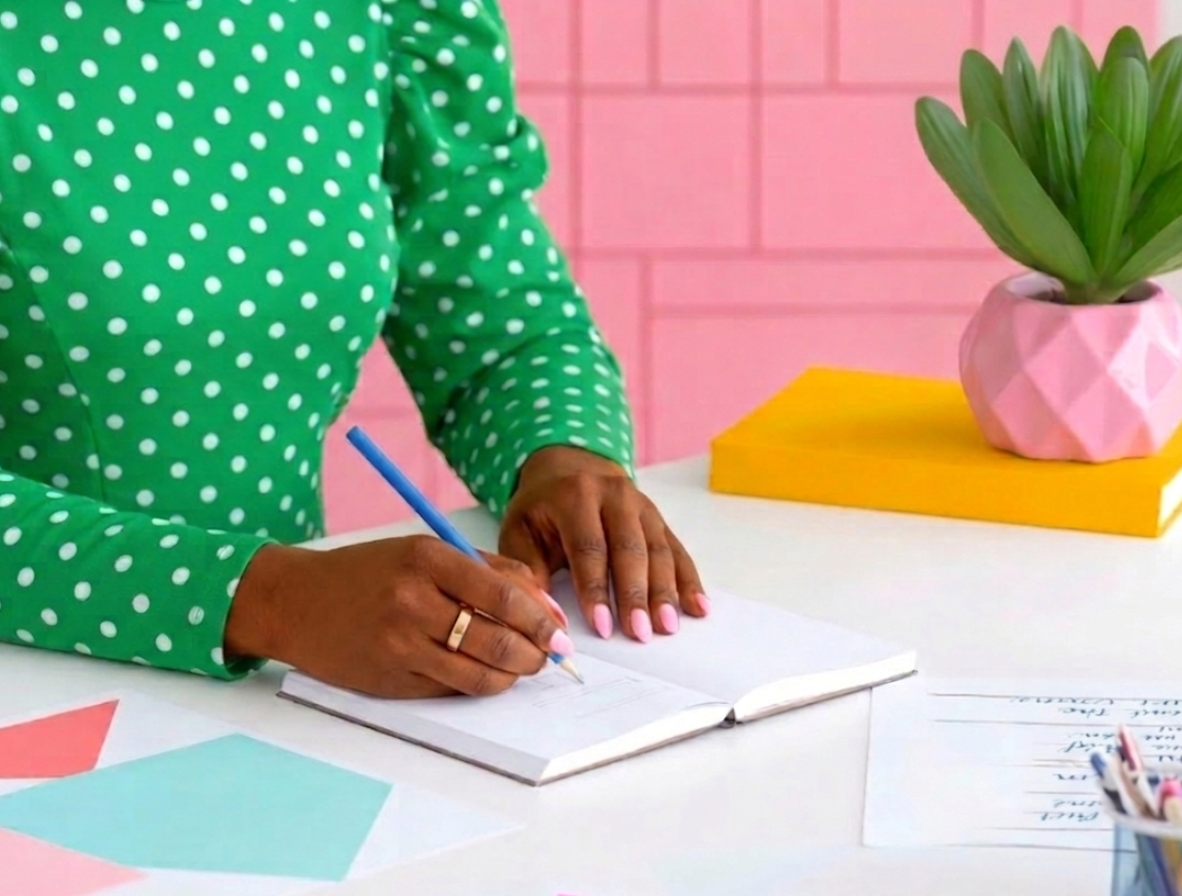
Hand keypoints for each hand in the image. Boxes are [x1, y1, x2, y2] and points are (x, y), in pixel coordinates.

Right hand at [226, 537, 573, 698]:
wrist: (294, 602)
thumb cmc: (367, 572)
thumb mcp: (423, 552)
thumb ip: (485, 570)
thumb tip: (543, 604)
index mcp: (427, 559)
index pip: (503, 592)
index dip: (541, 616)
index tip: (561, 629)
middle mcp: (413, 601)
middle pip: (498, 638)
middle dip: (536, 653)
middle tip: (550, 655)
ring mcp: (400, 645)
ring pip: (480, 673)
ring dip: (513, 675)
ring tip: (524, 666)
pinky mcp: (392, 680)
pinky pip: (452, 689)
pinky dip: (478, 684)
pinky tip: (485, 673)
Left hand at [499, 446, 708, 642]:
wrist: (568, 470)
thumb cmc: (540, 510)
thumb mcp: (519, 531)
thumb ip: (529, 570)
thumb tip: (545, 615)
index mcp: (575, 496)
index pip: (588, 547)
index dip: (595, 588)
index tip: (602, 626)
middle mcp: (614, 495)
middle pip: (629, 549)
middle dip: (636, 594)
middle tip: (640, 633)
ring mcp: (642, 505)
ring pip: (658, 550)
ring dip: (665, 591)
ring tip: (668, 627)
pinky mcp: (659, 519)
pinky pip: (677, 550)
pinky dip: (689, 580)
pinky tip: (699, 607)